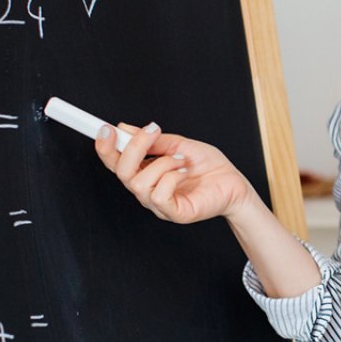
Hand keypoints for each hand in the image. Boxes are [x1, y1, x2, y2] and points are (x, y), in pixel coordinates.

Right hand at [94, 121, 255, 223]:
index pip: (116, 163)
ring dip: (161, 163)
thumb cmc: (209, 166)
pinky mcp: (175, 213)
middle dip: (134, 148)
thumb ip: (153, 140)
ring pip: (139, 184)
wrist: (234, 183)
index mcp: (146, 173)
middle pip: (122, 173)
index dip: (106, 147)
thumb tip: (126, 128)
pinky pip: (159, 196)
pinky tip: (184, 173)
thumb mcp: (179, 145)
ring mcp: (160, 204)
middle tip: (153, 132)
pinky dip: (171, 178)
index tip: (106, 128)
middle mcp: (148, 190)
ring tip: (180, 159)